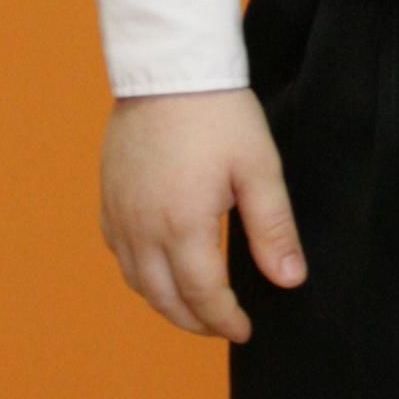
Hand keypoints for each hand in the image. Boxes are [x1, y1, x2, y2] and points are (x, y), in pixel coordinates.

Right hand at [100, 89, 305, 342]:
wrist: (168, 69)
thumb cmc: (218, 114)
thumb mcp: (259, 169)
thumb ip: (273, 230)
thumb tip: (289, 280)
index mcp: (182, 225)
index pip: (202, 296)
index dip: (224, 321)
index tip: (245, 330)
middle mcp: (142, 228)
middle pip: (165, 299)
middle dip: (196, 322)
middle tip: (223, 326)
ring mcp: (120, 214)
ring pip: (138, 282)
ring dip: (166, 303)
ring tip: (197, 306)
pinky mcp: (108, 198)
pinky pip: (120, 255)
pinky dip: (141, 275)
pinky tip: (162, 269)